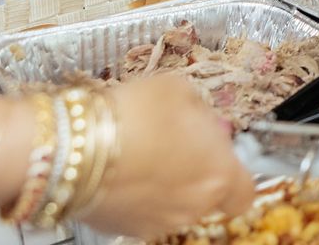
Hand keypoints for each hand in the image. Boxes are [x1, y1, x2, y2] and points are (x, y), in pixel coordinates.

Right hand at [78, 75, 253, 236]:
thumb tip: (201, 119)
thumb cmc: (131, 115)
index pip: (245, 190)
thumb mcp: (179, 90)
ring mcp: (159, 221)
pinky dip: (138, 196)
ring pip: (176, 205)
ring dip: (167, 184)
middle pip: (209, 195)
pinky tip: (124, 170)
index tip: (221, 154)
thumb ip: (201, 111)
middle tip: (177, 146)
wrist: (73, 147)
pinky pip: (143, 212)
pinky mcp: (124, 229)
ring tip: (143, 153)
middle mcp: (194, 205)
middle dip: (197, 172)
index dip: (235, 172)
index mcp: (219, 172)